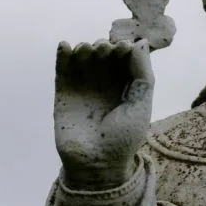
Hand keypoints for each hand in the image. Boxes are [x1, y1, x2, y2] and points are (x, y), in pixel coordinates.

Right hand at [54, 39, 153, 189]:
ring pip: (83, 58)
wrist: (96, 164)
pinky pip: (63, 69)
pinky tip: (66, 46)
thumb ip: (143, 72)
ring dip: (85, 48)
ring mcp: (84, 88)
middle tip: (104, 49)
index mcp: (126, 87)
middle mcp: (105, 85)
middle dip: (103, 47)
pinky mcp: (64, 93)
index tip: (122, 46)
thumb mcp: (141, 103)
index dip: (123, 48)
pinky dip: (63, 54)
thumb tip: (141, 42)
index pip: (124, 58)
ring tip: (88, 50)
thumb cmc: (124, 138)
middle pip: (103, 55)